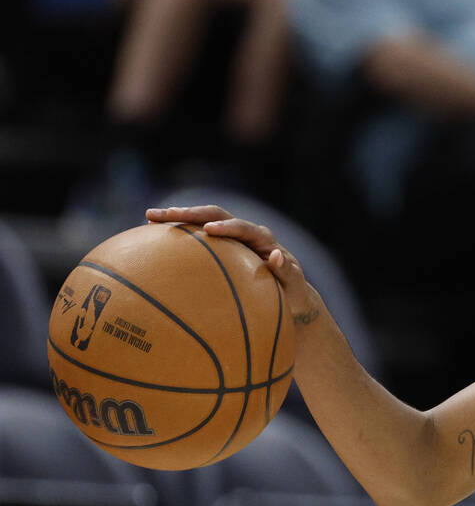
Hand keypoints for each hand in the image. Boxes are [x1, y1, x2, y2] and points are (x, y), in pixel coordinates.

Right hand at [145, 205, 319, 322]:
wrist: (288, 292)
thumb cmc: (291, 292)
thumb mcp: (293, 284)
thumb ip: (286, 271)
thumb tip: (275, 256)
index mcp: (263, 239)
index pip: (243, 227)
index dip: (227, 226)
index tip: (209, 229)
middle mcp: (246, 232)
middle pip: (216, 214)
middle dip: (191, 213)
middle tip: (166, 213)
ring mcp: (231, 236)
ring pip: (202, 220)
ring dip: (178, 217)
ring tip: (149, 216)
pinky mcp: (220, 244)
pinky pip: (196, 234)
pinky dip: (177, 231)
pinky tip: (151, 234)